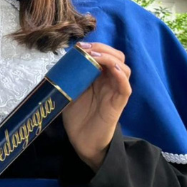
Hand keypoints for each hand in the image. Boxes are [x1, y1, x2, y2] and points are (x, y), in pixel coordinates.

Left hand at [62, 42, 131, 170]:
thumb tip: (61, 61)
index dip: (95, 46)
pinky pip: (125, 87)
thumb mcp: (69, 91)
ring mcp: (115, 91)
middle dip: (103, 48)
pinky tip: (112, 69)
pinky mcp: (118, 103)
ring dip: (110, 59)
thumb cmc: (76, 116)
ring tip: (95, 56)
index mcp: (99, 77)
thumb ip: (69, 77)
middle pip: (117, 57)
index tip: (80, 46)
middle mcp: (110, 81)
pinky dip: (121, 75)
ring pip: (124, 68)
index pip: (105, 54)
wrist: (82, 141)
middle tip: (87, 49)